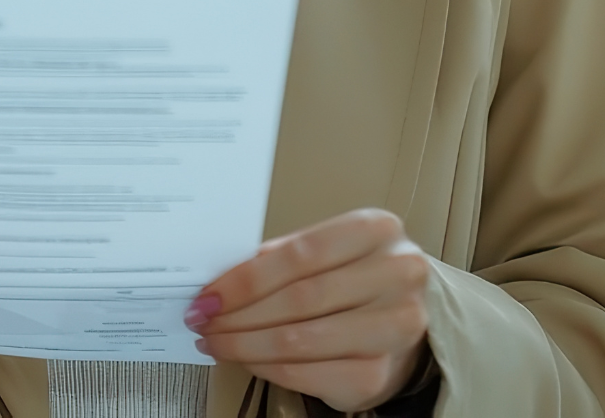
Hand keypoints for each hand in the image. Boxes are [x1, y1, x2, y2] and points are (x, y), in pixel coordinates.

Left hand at [186, 208, 430, 411]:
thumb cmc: (355, 281)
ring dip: (245, 344)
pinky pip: (306, 374)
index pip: (302, 253)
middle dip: (239, 313)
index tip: (209, 295)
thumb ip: (282, 258)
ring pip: (299, 339)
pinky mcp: (379, 373)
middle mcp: (396, 274)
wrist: (399, 326)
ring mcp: (394, 327)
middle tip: (205, 321)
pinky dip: (266, 368)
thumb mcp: (328, 252)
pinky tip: (247, 360)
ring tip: (217, 342)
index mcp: (378, 229)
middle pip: (299, 298)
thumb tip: (220, 280)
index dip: (247, 278)